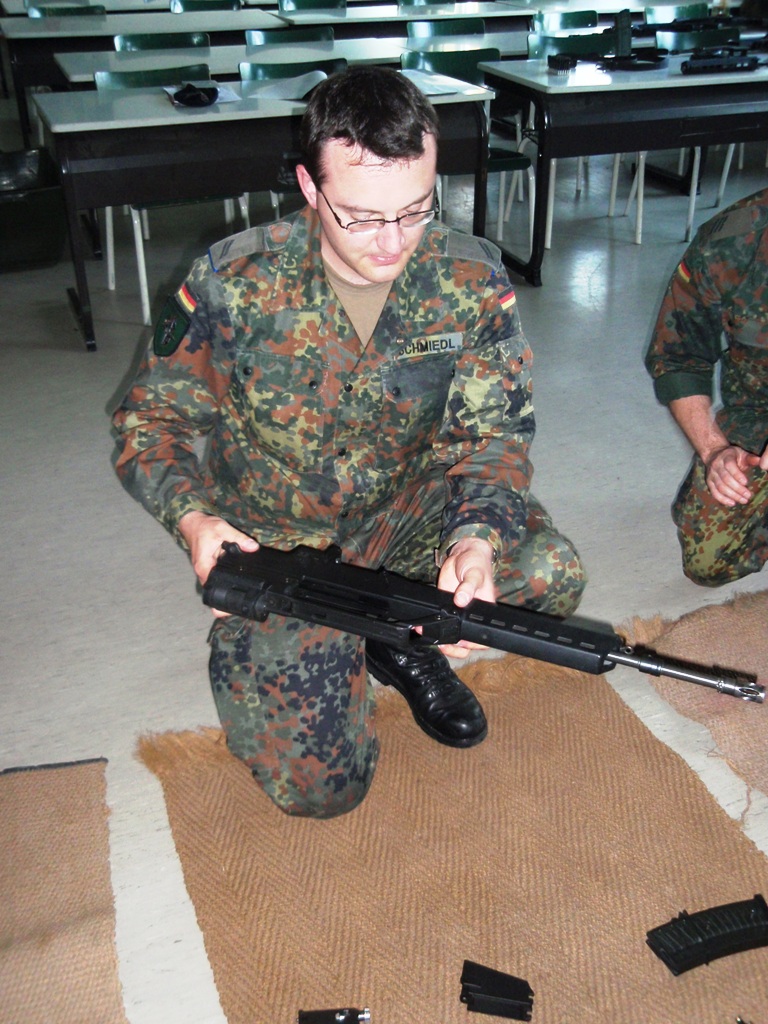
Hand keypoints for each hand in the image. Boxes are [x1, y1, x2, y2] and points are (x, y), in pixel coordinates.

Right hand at [178, 511, 257, 616]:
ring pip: (216, 585)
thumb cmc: (205, 527)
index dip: (223, 596)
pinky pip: (217, 578)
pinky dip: (225, 579)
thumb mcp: (223, 529)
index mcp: (204, 565)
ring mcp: (205, 570)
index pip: (212, 588)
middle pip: (214, 590)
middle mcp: (203, 571)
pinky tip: (238, 579)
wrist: (194, 523)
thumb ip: (239, 538)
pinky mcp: (209, 568)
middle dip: (226, 596)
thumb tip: (253, 547)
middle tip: (244, 599)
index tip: (235, 600)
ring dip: (227, 587)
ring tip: (244, 591)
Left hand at [436, 538, 496, 659]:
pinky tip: (423, 628)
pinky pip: (440, 622)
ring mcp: (457, 613)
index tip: (461, 641)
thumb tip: (461, 600)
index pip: (481, 637)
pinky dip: (432, 628)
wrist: (463, 553)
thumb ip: (469, 587)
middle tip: (444, 644)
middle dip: (455, 648)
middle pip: (466, 644)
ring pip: (452, 636)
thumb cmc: (477, 563)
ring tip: (430, 637)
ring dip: (442, 640)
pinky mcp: (445, 606)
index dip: (472, 644)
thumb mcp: (475, 573)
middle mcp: (471, 616)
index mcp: (483, 612)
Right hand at [705, 445, 761, 505]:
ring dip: (732, 495)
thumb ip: (750, 458)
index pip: (729, 466)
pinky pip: (714, 493)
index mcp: (725, 457)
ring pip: (720, 487)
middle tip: (748, 495)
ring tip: (743, 500)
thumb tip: (759, 461)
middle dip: (737, 488)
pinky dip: (723, 499)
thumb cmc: (731, 456)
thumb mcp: (741, 454)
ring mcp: (711, 475)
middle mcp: (716, 466)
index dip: (737, 475)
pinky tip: (732, 503)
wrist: (713, 455)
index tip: (746, 483)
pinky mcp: (709, 483)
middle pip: (725, 479)